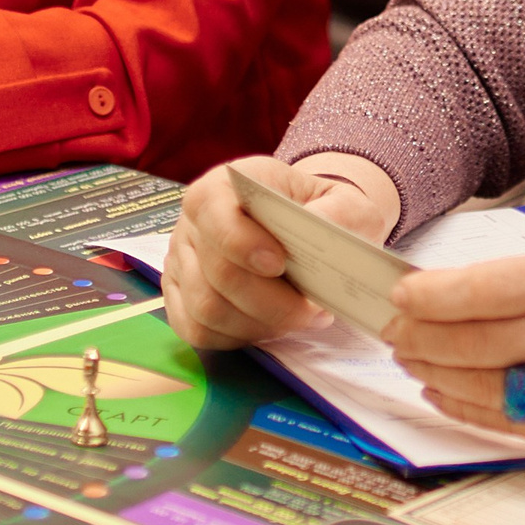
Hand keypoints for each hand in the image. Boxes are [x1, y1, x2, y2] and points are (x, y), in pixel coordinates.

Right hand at [162, 154, 399, 349]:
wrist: (306, 230)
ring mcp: (180, 263)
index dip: (242, 243)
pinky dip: (237, 337)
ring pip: (207, 309)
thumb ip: (340, 213)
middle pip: (217, 273)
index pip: (215, 213)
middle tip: (312, 311)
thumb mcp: (344, 203)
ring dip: (259, 324)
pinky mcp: (179, 299)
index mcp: (223, 187)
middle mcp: (192, 224)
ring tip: (298, 320)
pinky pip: (197, 330)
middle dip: (270, 302)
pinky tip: (269, 328)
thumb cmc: (320, 214)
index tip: (280, 264)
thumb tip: (325, 232)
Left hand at [383, 244, 524, 449]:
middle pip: (474, 341)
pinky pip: (509, 423)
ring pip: (484, 385)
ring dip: (435, 371)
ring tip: (410, 357)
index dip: (429, 295)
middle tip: (392, 327)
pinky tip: (444, 392)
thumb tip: (457, 287)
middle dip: (419, 335)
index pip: (483, 289)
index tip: (400, 293)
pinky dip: (466, 408)